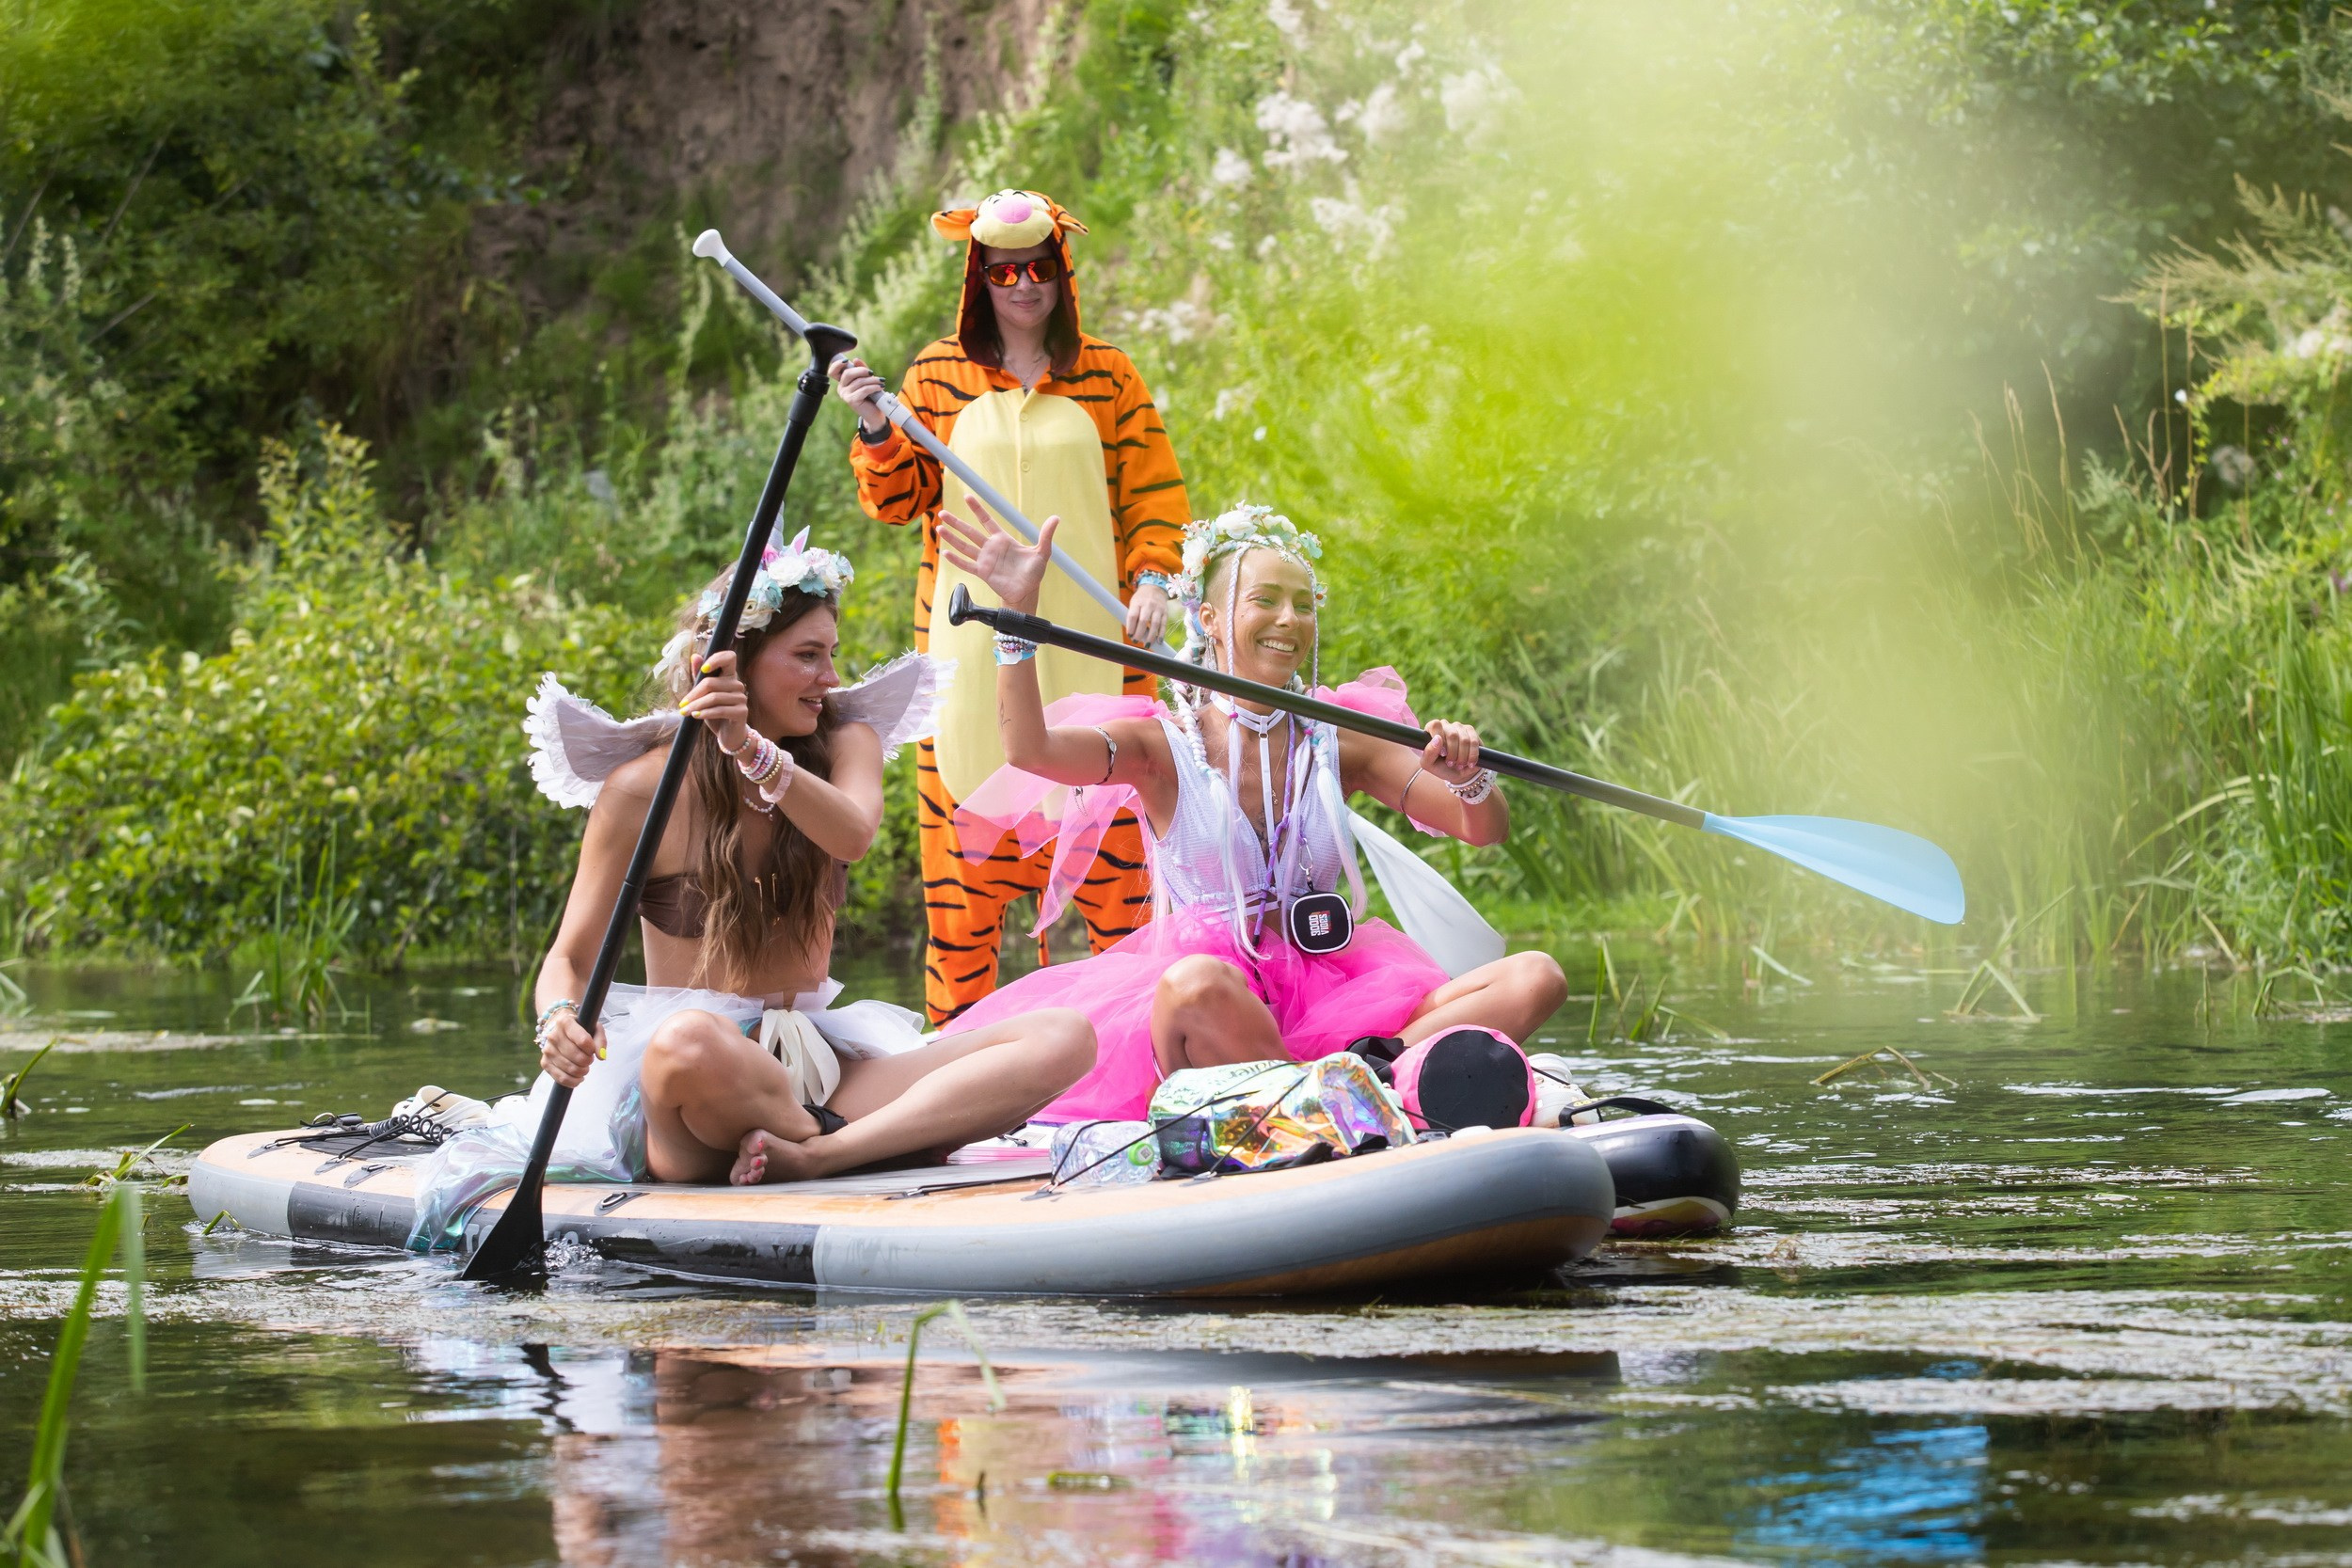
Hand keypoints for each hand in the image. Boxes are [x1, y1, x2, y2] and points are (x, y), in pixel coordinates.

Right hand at [539, 1010, 604, 1088]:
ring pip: (571, 1069)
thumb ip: (600, 1040)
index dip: (592, 1049)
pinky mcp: (545, 1063)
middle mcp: (553, 1036)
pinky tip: (579, 1077)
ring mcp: (547, 1050)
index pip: (584, 1041)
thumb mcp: (594, 1028)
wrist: (559, 1029)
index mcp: (565, 1023)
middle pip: (578, 1057)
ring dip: (583, 1071)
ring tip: (584, 1067)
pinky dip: (574, 1081)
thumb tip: (601, 1057)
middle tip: (589, 1059)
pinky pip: (561, 1078)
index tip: (591, 1049)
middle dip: (588, 1061)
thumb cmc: (580, 1029)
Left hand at [679, 649, 751, 754]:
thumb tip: (695, 656)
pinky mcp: (742, 712)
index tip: (703, 670)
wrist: (728, 735)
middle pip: (712, 683)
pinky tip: (696, 716)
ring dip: (696, 705)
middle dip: (694, 694)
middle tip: (682, 704)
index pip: (729, 657)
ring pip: (714, 697)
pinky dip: (705, 713)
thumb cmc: (715, 712)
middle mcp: (738, 685)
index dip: (717, 659)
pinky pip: (720, 710)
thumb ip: (699, 677)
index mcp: (730, 676)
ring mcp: (741, 698)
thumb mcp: (704, 695)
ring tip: (685, 712)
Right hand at [828, 356, 887, 433]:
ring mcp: (845, 395)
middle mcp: (841, 388)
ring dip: (872, 380)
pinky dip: (873, 387)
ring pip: (859, 382)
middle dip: (861, 371)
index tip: (847, 361)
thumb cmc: (871, 396)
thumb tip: (856, 360)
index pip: (833, 371)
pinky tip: (880, 387)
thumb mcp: (866, 380)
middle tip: (872, 373)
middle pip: (847, 373)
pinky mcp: (852, 401)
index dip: (837, 364)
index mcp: (843, 382)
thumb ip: (861, 370)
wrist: (875, 414)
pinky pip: (864, 390)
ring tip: (881, 382)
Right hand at [937, 500, 1057, 614]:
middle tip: (943, 513)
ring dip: (952, 538)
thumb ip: (1046, 535)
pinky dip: (956, 560)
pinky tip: (945, 553)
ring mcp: (985, 560)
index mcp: (1003, 540)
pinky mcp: (982, 572)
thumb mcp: (1042, 552)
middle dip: (956, 522)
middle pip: (970, 531)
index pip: (987, 520)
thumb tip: (1056, 518)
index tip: (968, 497)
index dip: (977, 509)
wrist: (1027, 591)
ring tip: (939, 528)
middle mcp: (991, 548)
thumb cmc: (1034, 572)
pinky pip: (966, 564)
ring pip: (964, 546)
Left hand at [1125, 583, 1169, 646]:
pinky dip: (1161, 634)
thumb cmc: (1141, 599)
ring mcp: (1158, 608)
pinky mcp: (1165, 612)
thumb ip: (1133, 617)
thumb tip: (1132, 634)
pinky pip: (1164, 624)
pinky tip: (1159, 641)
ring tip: (1147, 645)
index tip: (1130, 635)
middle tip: (1136, 641)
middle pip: (1143, 620)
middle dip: (1139, 633)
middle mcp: (1148, 604)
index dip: (1131, 627)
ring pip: (1155, 624)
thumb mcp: (1134, 603)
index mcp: (1138, 602)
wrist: (1154, 588)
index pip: (1133, 616)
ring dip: (1151, 636)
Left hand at [1422, 720, 1483, 785]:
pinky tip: (1469, 763)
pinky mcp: (1471, 731)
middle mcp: (1445, 726)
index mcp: (1431, 730)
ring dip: (1462, 757)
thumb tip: (1437, 738)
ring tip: (1459, 765)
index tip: (1442, 753)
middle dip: (1452, 753)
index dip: (1439, 739)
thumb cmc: (1441, 767)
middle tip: (1450, 763)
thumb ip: (1429, 752)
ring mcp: (1459, 727)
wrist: (1458, 773)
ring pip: (1464, 740)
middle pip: (1452, 735)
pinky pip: (1474, 742)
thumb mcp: (1429, 764)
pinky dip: (1472, 755)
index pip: (1435, 725)